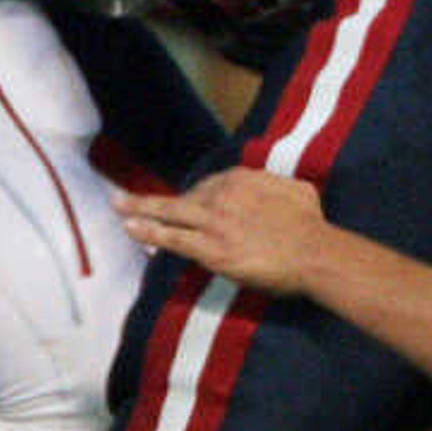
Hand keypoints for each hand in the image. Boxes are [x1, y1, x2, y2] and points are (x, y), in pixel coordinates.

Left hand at [118, 167, 334, 294]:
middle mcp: (223, 194)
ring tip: (117, 206)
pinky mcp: (211, 248)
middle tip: (126, 198)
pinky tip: (130, 227)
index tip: (188, 206)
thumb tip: (270, 186)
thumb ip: (275, 185)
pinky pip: (173, 237)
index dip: (195, 199)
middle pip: (184, 196)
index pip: (209, 186)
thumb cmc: (311, 225)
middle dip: (156, 200)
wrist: (314, 252)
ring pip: (170, 211)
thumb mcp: (296, 190)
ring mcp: (214, 221)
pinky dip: (148, 230)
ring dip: (139, 208)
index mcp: (243, 178)